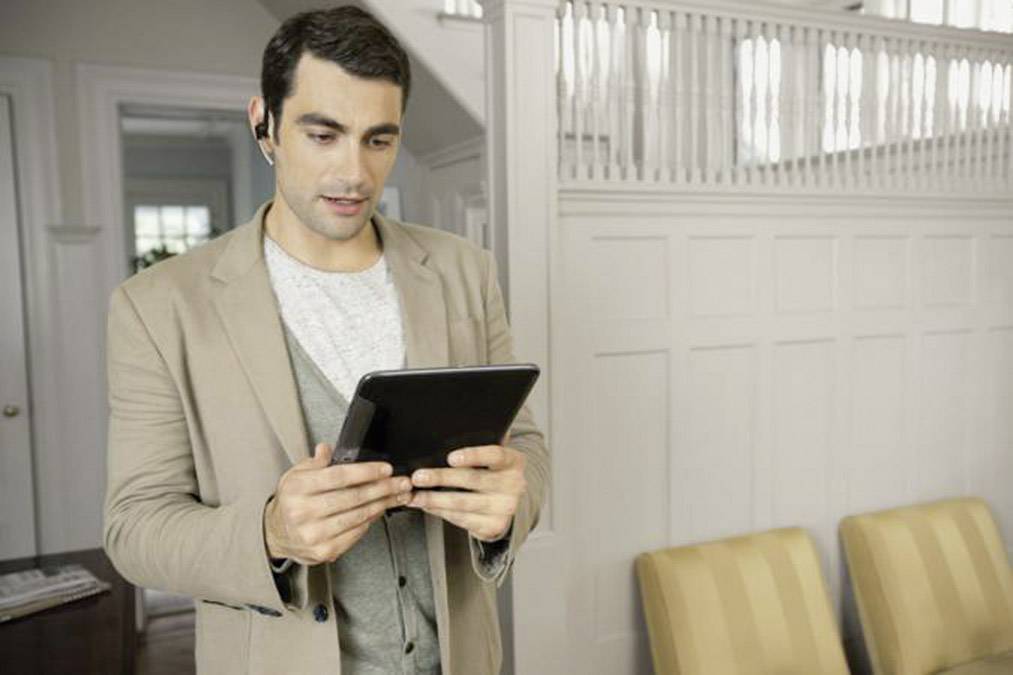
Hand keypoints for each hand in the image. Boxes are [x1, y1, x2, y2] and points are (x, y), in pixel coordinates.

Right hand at [264, 442, 412, 564]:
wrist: (276, 534)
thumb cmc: (291, 501)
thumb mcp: (295, 475)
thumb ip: (314, 463)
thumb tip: (326, 449)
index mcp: (297, 488)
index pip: (337, 476)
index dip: (366, 472)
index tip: (385, 469)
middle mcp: (303, 512)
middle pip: (353, 497)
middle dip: (383, 488)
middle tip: (401, 482)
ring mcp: (314, 534)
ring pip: (358, 516)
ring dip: (383, 504)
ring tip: (398, 495)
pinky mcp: (324, 551)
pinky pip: (356, 533)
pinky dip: (371, 520)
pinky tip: (380, 510)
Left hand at [407, 445, 525, 541]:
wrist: (507, 503)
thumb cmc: (492, 472)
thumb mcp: (492, 457)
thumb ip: (481, 442)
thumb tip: (459, 422)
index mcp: (514, 461)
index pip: (495, 455)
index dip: (473, 455)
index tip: (451, 457)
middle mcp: (514, 485)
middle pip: (473, 479)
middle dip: (441, 478)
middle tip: (418, 477)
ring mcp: (505, 508)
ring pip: (463, 503)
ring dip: (434, 499)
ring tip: (414, 495)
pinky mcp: (494, 526)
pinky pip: (462, 519)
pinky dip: (440, 512)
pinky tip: (426, 505)